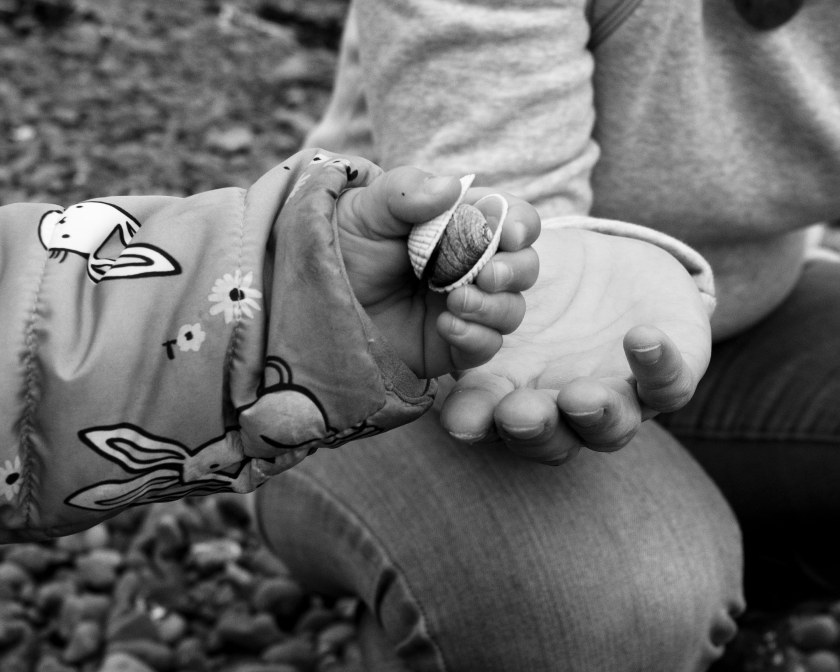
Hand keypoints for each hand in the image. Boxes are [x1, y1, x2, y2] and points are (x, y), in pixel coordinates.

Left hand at [335, 166, 539, 378]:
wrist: (313, 300)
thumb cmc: (342, 246)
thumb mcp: (365, 208)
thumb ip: (406, 191)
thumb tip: (452, 187)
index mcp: (461, 224)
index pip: (512, 218)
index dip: (520, 224)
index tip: (510, 233)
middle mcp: (470, 266)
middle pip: (524, 267)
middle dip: (516, 270)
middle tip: (489, 274)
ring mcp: (463, 307)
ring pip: (512, 309)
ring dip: (495, 306)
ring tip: (457, 301)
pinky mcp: (452, 345)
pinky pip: (487, 346)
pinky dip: (476, 336)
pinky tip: (446, 326)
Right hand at [437, 226, 711, 463]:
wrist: (618, 269)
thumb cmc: (544, 277)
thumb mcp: (504, 275)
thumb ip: (480, 284)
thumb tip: (458, 291)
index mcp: (508, 386)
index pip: (480, 418)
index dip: (470, 421)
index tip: (460, 416)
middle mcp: (560, 407)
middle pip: (545, 438)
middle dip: (532, 430)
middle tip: (519, 414)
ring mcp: (617, 399)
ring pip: (609, 429)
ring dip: (595, 416)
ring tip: (581, 396)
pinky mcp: (667, 378)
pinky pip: (668, 385)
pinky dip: (658, 366)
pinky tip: (644, 339)